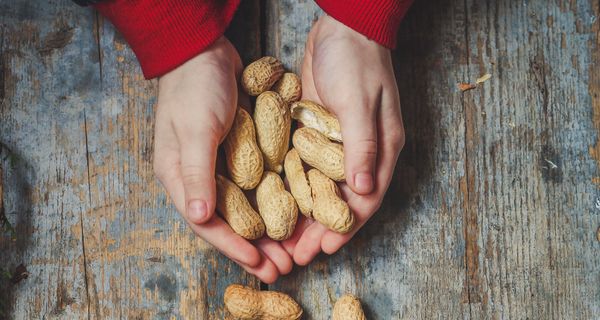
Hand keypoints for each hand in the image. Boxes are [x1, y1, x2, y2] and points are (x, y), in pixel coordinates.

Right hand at [154, 37, 291, 281]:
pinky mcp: (238, 152)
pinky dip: (272, 201)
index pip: (207, 224)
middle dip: (255, 247)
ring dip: (267, 229)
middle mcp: (199, 177)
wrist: (205, 51)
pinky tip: (292, 212)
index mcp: (179, 177)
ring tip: (290, 250)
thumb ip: (197, 173)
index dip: (234, 247)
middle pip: (229, 221)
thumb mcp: (196, 129)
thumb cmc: (195, 87)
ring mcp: (219, 165)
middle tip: (282, 269)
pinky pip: (256, 185)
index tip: (260, 264)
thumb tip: (201, 218)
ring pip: (246, 207)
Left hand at [282, 16, 404, 264]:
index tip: (326, 248)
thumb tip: (362, 191)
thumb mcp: (360, 103)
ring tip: (283, 238)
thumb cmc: (357, 62)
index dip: (346, 226)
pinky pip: (306, 167)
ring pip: (321, 189)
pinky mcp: (317, 132)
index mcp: (381, 149)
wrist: (342, 28)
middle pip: (340, 200)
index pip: (366, 199)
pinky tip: (276, 202)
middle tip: (297, 254)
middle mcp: (361, 153)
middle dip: (321, 229)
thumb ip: (361, 146)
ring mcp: (337, 143)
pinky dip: (294, 187)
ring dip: (304, 214)